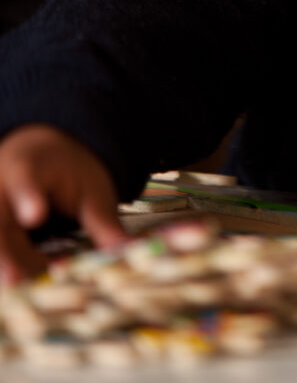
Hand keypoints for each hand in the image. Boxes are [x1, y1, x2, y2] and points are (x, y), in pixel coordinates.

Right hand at [0, 124, 125, 284]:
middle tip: (15, 279)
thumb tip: (130, 252)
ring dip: (7, 268)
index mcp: (26, 166)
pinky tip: (26, 295)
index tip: (35, 215)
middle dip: (5, 253)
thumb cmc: (66, 171)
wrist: (39, 156)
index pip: (25, 180)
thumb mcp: (89, 188)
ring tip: (25, 294)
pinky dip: (10, 273)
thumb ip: (103, 221)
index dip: (28, 198)